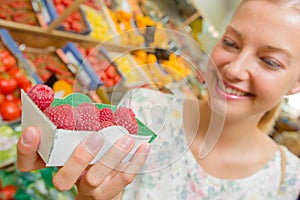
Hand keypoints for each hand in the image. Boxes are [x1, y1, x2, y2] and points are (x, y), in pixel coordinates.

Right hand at [16, 127, 150, 198]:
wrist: (102, 191)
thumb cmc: (89, 158)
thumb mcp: (78, 138)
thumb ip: (74, 122)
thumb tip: (73, 98)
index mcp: (55, 165)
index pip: (29, 164)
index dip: (26, 150)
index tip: (33, 131)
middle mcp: (68, 180)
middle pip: (62, 180)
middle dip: (79, 158)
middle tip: (96, 138)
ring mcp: (90, 189)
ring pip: (96, 179)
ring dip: (112, 158)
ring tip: (127, 139)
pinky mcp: (110, 192)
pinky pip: (123, 180)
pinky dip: (135, 162)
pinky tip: (144, 146)